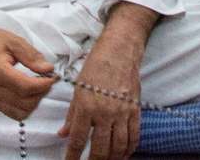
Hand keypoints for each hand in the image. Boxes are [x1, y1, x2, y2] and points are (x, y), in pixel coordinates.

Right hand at [0, 23, 55, 121]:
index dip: (43, 85)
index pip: (25, 87)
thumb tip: (48, 69)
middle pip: (24, 102)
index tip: (53, 77)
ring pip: (20, 112)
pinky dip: (25, 107)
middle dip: (41, 93)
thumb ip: (31, 56)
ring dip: (34, 102)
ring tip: (38, 86)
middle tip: (47, 79)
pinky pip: (13, 113)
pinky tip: (28, 93)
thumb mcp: (14, 41)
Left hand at [59, 29, 143, 159]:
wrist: (120, 50)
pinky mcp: (135, 110)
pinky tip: (123, 155)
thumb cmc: (96, 65)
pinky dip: (129, 149)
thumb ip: (72, 114)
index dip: (73, 156)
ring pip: (119, 146)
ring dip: (112, 159)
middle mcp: (105, 112)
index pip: (79, 139)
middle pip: (101, 148)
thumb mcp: (78, 88)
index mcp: (87, 106)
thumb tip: (63, 133)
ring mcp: (122, 112)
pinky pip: (134, 136)